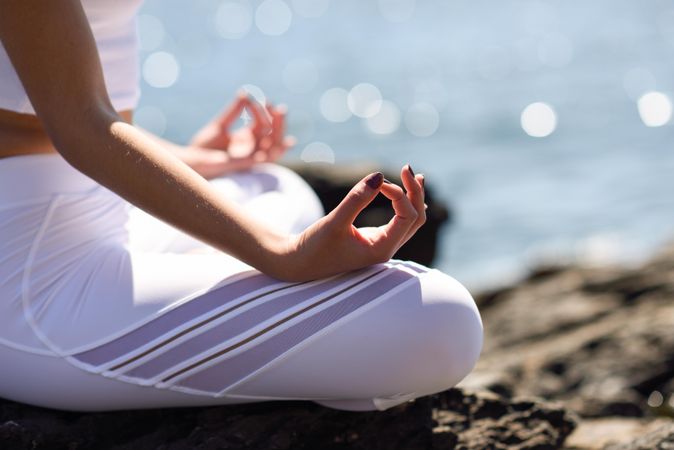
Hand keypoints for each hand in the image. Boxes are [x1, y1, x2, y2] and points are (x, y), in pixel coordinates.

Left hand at [187, 93, 295, 177]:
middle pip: (273, 135)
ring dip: (279, 132)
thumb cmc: (204, 146)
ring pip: (273, 146)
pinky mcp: (245, 164)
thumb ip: (233, 111)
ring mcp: (250, 157)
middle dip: (279, 122)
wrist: (193, 160)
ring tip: (281, 115)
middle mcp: (252, 148)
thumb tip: (245, 94)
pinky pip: (264, 159)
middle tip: (281, 108)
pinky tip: (278, 142)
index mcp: (247, 138)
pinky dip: (273, 151)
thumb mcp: (220, 125)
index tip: (257, 99)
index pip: (262, 124)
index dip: (263, 111)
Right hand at [273, 165, 426, 280]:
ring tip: (413, 175)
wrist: (298, 263)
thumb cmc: (314, 247)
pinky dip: (404, 205)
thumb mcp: (334, 221)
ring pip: (410, 221)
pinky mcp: (374, 239)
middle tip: (406, 168)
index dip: (399, 194)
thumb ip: (357, 199)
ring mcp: (382, 245)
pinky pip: (399, 222)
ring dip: (413, 197)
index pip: (407, 217)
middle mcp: (386, 249)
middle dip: (414, 193)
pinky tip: (405, 191)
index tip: (378, 182)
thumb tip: (380, 176)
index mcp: (381, 249)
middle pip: (416, 219)